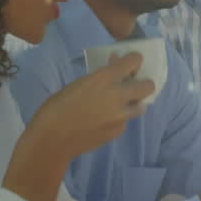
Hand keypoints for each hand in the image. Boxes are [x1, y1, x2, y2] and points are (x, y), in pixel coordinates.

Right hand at [7, 53, 153, 200]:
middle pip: (148, 86)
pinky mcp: (119, 131)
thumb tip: (114, 63)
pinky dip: (119, 119)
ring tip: (119, 105)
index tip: (131, 62)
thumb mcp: (77, 84)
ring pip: (141, 106)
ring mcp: (121, 115)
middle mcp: (118, 95)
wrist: (52, 140)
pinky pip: (126, 121)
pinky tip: (104, 121)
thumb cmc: (56, 107)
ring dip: (134, 103)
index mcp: (104, 78)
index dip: (134, 60)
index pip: (134, 61)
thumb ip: (99, 76)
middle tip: (132, 85)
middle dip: (143, 83)